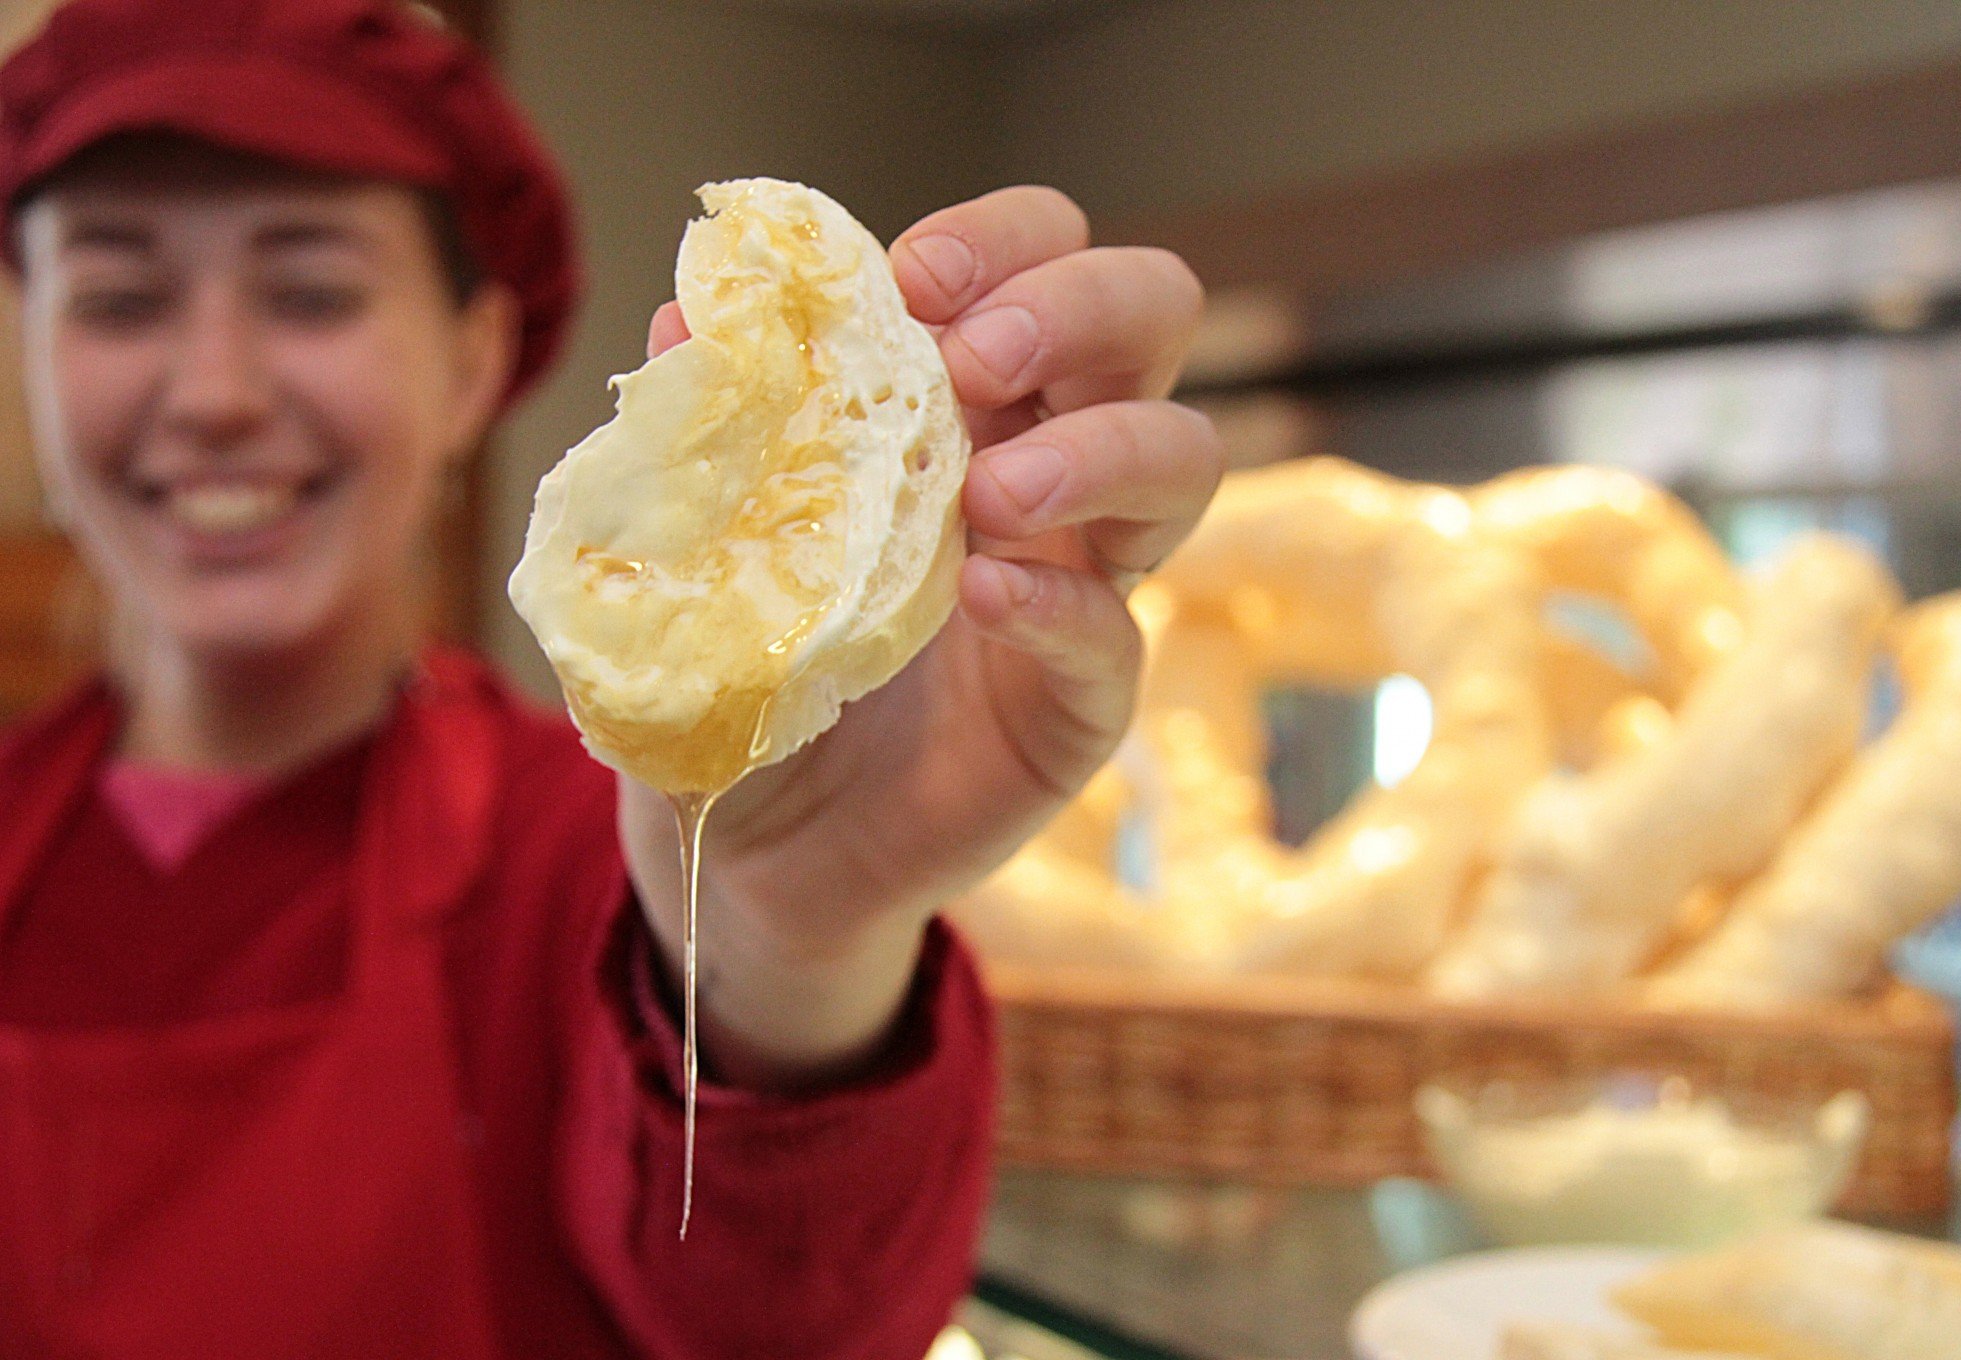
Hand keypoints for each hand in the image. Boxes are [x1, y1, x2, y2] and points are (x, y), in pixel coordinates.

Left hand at [621, 187, 1217, 1087]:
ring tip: (992, 494)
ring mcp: (1082, 578)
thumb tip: (687, 317)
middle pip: (1152, 317)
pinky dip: (1058, 605)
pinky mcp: (1082, 699)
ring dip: (1099, 449)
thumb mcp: (707, 530)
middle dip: (1080, 305)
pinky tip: (984, 597)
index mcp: (965, 393)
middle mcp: (1048, 461)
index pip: (1040, 256)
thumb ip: (711, 431)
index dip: (999, 240)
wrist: (745, 835)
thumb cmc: (741, 658)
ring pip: (1183, 458)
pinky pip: (1116, 634)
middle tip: (974, 359)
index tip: (911, 276)